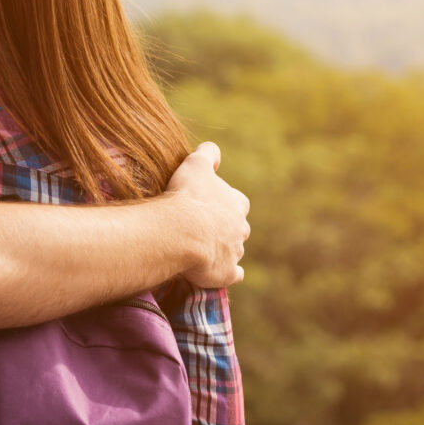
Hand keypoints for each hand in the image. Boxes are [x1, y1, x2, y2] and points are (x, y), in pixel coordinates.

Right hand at [164, 142, 249, 288]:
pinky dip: (228, 273)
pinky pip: (233, 275)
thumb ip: (208, 154)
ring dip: (223, 250)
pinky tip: (218, 272)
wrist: (182, 231)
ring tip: (202, 250)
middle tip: (204, 229)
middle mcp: (241, 228)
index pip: (237, 203)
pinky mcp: (227, 273)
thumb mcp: (195, 164)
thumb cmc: (188, 196)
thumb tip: (213, 149)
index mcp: (237, 204)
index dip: (224, 203)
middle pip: (238, 228)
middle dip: (226, 229)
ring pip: (235, 251)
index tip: (209, 205)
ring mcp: (235, 252)